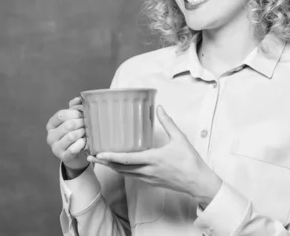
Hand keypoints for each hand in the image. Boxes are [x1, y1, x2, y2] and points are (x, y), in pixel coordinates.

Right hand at [46, 97, 88, 175]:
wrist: (77, 154)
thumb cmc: (75, 133)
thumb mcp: (73, 119)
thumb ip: (75, 108)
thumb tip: (79, 98)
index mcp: (51, 125)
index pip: (61, 115)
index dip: (75, 113)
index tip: (83, 114)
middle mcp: (50, 136)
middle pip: (68, 125)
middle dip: (81, 123)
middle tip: (89, 124)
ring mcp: (55, 148)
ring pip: (71, 136)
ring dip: (83, 133)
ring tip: (88, 132)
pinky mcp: (63, 157)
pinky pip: (73, 149)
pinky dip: (81, 144)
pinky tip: (85, 142)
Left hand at [88, 105, 221, 206]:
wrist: (198, 182)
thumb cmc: (190, 161)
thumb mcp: (180, 139)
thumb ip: (168, 122)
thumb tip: (160, 108)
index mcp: (153, 159)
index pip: (127, 159)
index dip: (111, 156)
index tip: (99, 153)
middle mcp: (147, 171)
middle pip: (120, 168)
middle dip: (104, 162)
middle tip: (91, 156)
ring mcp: (148, 178)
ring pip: (125, 174)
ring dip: (111, 167)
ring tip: (100, 160)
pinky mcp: (151, 182)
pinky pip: (132, 176)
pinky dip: (122, 170)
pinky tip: (119, 165)